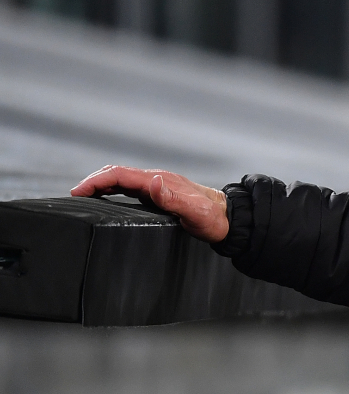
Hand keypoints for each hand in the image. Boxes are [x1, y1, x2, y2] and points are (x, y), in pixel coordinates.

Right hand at [71, 166, 229, 242]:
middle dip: (93, 181)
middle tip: (74, 195)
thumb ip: (173, 199)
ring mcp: (158, 186)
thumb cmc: (213, 219)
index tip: (78, 191)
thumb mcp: (194, 212)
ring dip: (101, 184)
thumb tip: (152, 182)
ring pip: (123, 180)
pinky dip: (113, 190)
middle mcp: (157, 180)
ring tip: (83, 195)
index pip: (121, 175)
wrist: (229, 218)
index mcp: (161, 181)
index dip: (97, 180)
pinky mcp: (160, 194)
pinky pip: (131, 188)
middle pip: (118, 174)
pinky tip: (106, 198)